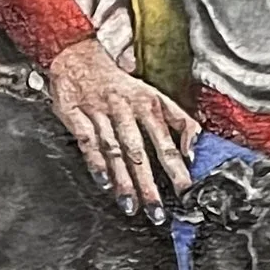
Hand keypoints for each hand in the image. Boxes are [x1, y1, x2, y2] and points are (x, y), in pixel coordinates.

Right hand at [44, 38, 198, 218]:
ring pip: (115, 150)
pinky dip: (95, 162)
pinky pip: (87, 142)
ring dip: (123, 180)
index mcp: (149, 104)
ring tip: (131, 205)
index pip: (168, 139)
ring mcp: (101, 113)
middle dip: (150, 184)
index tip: (186, 190)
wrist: (78, 57)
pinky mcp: (76, 115)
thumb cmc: (119, 84)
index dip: (178, 166)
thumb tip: (193, 149)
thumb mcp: (153, 95)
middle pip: (141, 152)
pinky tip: (103, 182)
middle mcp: (126, 109)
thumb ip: (176, 120)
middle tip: (157, 212)